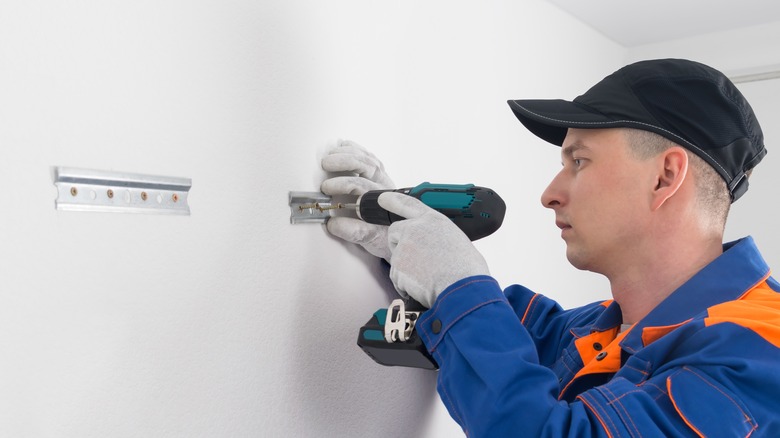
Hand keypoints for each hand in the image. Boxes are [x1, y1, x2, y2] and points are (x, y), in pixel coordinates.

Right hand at [320, 140, 393, 259]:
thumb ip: (355, 232)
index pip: (364, 188)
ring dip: (348, 153)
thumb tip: (333, 224)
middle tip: (325, 165)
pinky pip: (370, 157)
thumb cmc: (386, 237)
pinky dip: (356, 149)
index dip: (344, 184)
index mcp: (383, 202)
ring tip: (329, 155)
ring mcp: (383, 179)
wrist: (399, 233)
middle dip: (345, 163)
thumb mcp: (372, 240)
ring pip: (368, 160)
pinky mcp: (380, 175)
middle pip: (368, 167)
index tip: (326, 189)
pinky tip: (343, 146)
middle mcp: (385, 187)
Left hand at [379, 192, 489, 307]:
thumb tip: (436, 247)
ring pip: (396, 257)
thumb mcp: (457, 240)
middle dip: (399, 244)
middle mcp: (415, 229)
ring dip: (406, 268)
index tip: (383, 198)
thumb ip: (439, 237)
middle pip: (395, 232)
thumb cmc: (466, 269)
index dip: (393, 200)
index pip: (408, 204)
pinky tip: (422, 286)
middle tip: (414, 259)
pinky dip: (405, 284)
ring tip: (427, 277)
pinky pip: (396, 277)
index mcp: (433, 220)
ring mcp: (404, 247)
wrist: (461, 287)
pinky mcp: (397, 265)